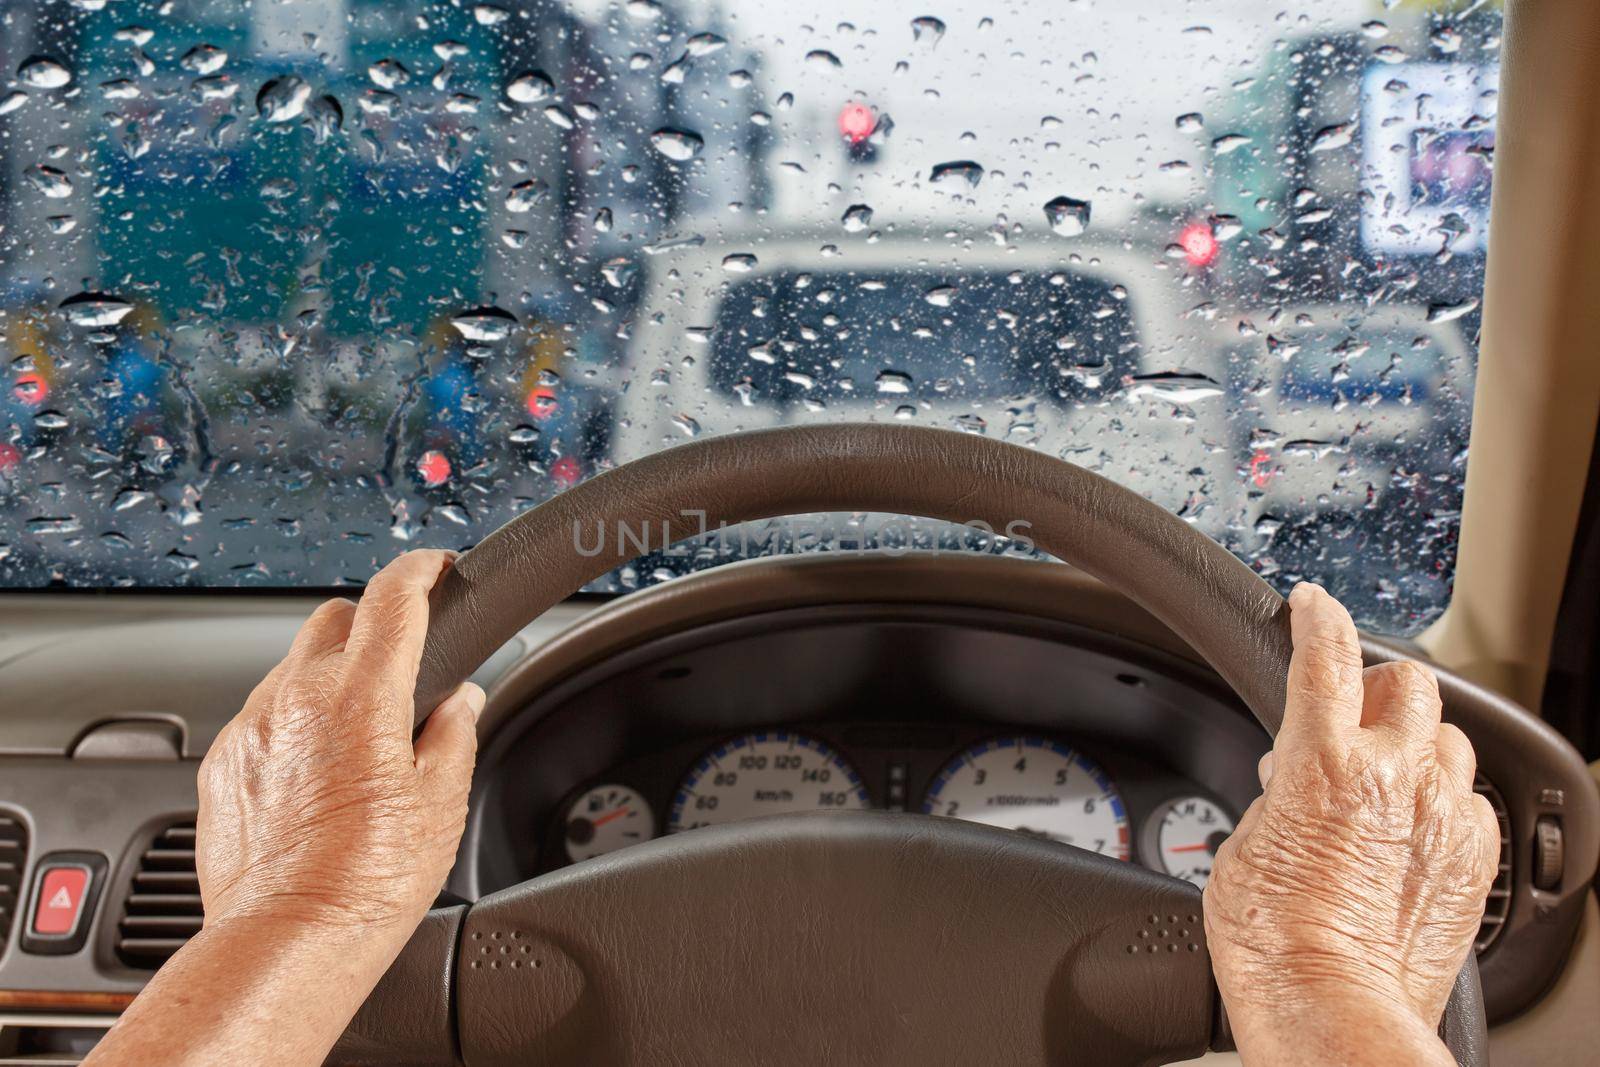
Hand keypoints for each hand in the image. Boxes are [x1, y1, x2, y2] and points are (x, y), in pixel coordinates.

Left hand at [197, 549, 483, 938]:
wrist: (289, 940)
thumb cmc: (366, 882)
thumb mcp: (441, 804)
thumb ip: (454, 734)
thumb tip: (462, 702)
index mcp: (361, 696)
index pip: (392, 598)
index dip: (419, 570)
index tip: (433, 567)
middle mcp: (296, 697)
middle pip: (334, 617)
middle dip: (370, 623)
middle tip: (401, 659)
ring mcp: (250, 728)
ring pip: (291, 666)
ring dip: (328, 678)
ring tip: (358, 734)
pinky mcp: (221, 763)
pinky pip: (260, 716)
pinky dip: (291, 724)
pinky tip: (316, 772)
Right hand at [1204, 583, 1499, 1065]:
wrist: (1331, 1010)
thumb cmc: (1274, 942)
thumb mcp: (1244, 845)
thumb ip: (1278, 793)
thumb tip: (1293, 780)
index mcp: (1323, 763)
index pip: (1325, 655)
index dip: (1316, 617)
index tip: (1311, 603)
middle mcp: (1394, 776)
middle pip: (1407, 682)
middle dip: (1377, 686)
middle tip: (1350, 713)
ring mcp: (1442, 816)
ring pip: (1448, 738)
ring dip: (1415, 744)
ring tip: (1382, 779)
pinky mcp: (1473, 858)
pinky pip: (1469, 800)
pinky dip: (1441, 800)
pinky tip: (1410, 829)